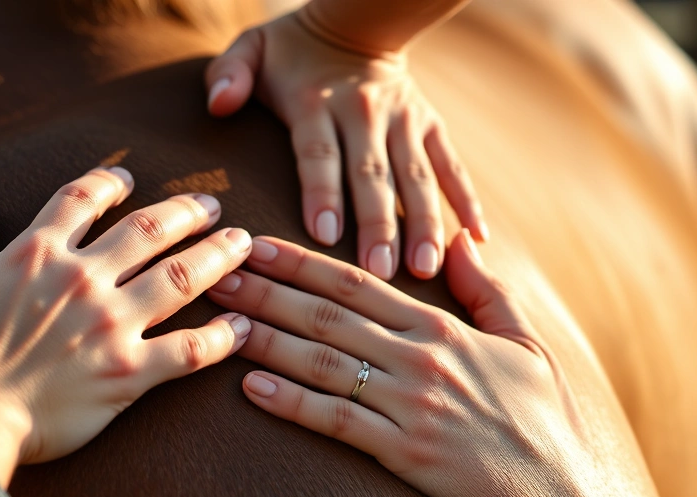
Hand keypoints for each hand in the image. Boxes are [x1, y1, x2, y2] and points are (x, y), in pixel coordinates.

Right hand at [0, 167, 252, 485]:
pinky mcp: (130, 372)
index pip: (82, 200)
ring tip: (242, 242)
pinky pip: (190, 350)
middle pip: (150, 230)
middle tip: (211, 205)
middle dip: (186, 212)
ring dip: (217, 257)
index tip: (128, 179)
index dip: (109, 183)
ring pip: (181, 278)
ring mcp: (112, 324)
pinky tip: (243, 327)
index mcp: (38, 253)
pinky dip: (221, 338)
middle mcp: (84, 279)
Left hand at [205, 10, 486, 280]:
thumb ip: (230, 74)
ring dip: (424, 223)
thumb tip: (219, 103)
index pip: (318, 152)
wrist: (358, 24)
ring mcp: (404, 122)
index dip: (321, 191)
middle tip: (381, 272)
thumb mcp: (251, 50)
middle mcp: (363, 113)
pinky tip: (477, 241)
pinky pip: (452, 167)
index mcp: (315, 103)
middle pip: (371, 175)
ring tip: (427, 268)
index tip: (324, 234)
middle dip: (378, 224)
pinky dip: (467, 201)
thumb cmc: (291, 52)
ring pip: (416, 177)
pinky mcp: (431, 127)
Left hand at [207, 231, 627, 496]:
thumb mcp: (524, 342)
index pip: (356, 283)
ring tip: (220, 322)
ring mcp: (410, 404)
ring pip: (324, 361)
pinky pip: (338, 422)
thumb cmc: (541, 415)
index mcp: (440, 327)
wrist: (558, 490)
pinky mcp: (404, 451)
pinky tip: (254, 388)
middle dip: (265, 291)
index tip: (256, 244)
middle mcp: (419, 358)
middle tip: (216, 273)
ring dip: (267, 339)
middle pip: (327, 316)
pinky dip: (294, 403)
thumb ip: (486, 291)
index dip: (300, 262)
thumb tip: (459, 240)